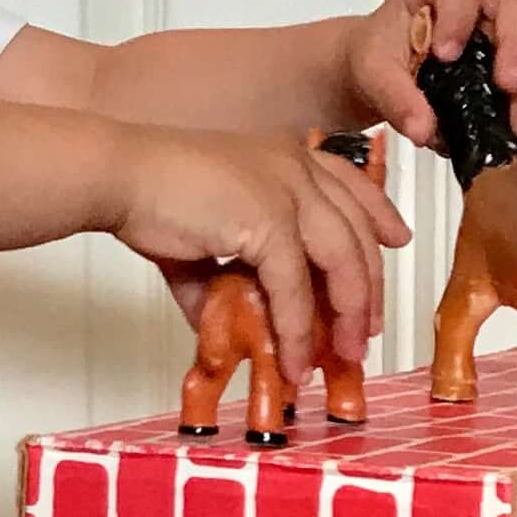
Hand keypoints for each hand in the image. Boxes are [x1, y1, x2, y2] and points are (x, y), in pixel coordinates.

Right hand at [108, 129, 410, 381]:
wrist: (118, 176)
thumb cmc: (149, 196)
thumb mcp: (202, 239)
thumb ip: (221, 281)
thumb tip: (220, 329)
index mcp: (286, 158)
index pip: (350, 185)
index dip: (380, 214)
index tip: (398, 238)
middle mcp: (296, 168)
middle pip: (357, 231)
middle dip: (369, 286)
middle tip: (367, 328)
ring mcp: (287, 192)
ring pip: (342, 260)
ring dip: (346, 315)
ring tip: (345, 354)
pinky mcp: (268, 220)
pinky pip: (295, 287)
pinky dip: (298, 330)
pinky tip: (295, 359)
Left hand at [348, 0, 516, 151]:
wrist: (379, 74)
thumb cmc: (378, 54)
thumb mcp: (373, 71)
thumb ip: (396, 97)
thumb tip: (423, 129)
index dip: (460, 17)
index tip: (446, 55)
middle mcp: (483, 0)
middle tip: (509, 85)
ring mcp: (502, 33)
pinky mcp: (509, 65)